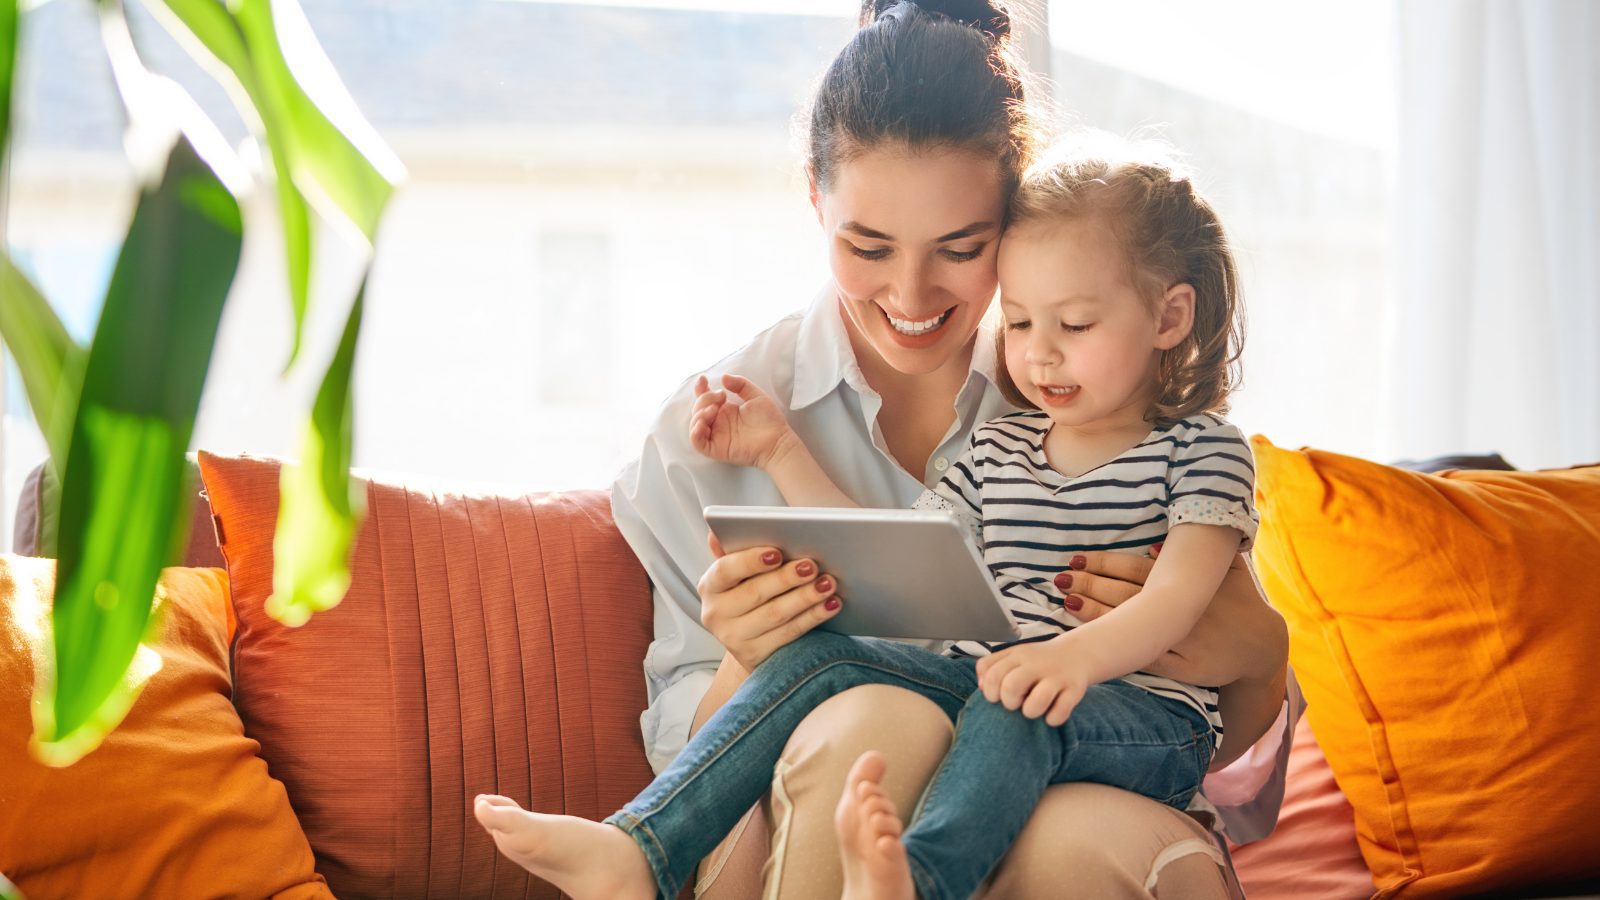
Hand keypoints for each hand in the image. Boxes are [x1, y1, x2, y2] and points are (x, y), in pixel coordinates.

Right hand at [689, 374, 795, 470]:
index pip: (706, 399)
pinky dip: (695, 433)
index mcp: (725, 411)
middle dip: (705, 399)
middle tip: (722, 396)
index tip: (703, 379)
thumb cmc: (770, 420)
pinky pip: (698, 443)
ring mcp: (716, 436)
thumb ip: (740, 384)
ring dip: (699, 414)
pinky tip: (702, 424)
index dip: (700, 389)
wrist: (777, 440)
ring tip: (715, 409)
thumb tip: (723, 377)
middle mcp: (718, 423)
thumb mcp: (756, 395)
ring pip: (695, 424)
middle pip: (698, 409)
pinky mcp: (716, 449)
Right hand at [696, 530, 841, 670]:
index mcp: (710, 586)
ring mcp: (734, 638)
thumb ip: (732, 552)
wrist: (749, 639)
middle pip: (755, 593)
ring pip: (775, 615)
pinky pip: (789, 634)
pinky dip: (813, 618)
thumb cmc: (747, 594)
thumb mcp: (737, 574)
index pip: (726, 570)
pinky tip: (830, 605)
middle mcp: (716, 614)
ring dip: (805, 597)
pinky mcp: (755, 656)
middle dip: (787, 578)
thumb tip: (715, 534)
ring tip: (828, 584)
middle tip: (812, 566)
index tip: (777, 553)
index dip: (751, 561)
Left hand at [975, 636, 1090, 726]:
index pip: (991, 673)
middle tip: (1016, 703)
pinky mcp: (1075, 689)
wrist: (1077, 653)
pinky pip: (1060, 712)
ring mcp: (1057, 676)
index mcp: (1017, 655)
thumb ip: (991, 666)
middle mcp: (1036, 664)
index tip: (998, 696)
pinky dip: (1053, 719)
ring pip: (1037, 702)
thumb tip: (981, 686)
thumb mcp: (1014, 656)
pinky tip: (1051, 714)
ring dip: (1031, 712)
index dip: (990, 691)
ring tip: (1033, 709)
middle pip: (1010, 686)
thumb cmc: (1038, 661)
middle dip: (1009, 702)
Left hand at [1053, 547, 1286, 686]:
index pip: (1135, 569)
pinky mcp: (1181, 667)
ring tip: (1066, 603)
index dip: (1104, 564)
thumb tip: (1153, 543)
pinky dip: (1120, 649)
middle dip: (1090, 586)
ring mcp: (1179, 638)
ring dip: (1096, 614)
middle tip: (1060, 579)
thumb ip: (1197, 553)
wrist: (1263, 648)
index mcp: (1185, 583)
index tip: (1076, 559)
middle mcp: (1180, 609)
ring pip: (1131, 625)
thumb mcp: (1228, 571)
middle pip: (1125, 594)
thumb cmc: (1241, 603)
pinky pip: (1145, 658)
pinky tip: (1095, 643)